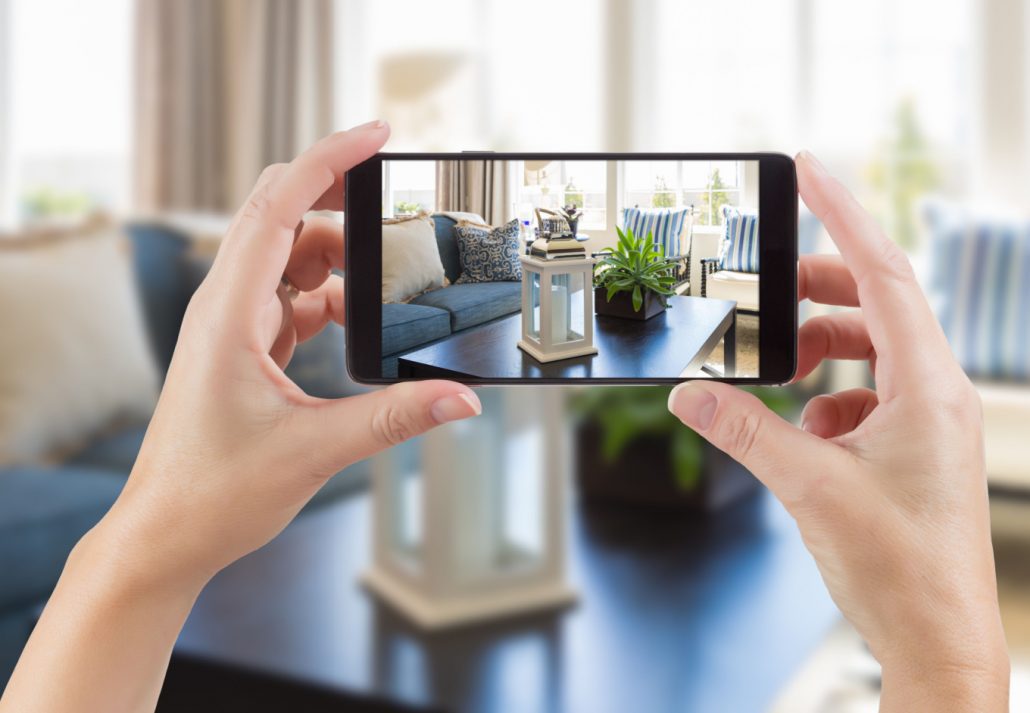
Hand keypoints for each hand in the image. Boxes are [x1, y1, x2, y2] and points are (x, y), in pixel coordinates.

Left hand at [102, 123, 480, 586]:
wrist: (166, 534)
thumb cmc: (213, 493)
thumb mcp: (314, 450)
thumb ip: (394, 417)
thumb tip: (462, 399)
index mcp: (229, 312)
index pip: (278, 207)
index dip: (328, 160)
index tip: (376, 135)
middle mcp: (225, 306)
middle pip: (283, 217)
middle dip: (340, 200)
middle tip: (396, 202)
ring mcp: (232, 325)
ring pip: (289, 258)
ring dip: (338, 261)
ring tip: (386, 284)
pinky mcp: (243, 347)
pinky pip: (290, 297)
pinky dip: (327, 298)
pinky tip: (356, 324)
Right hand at [668, 152, 1008, 709]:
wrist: (937, 638)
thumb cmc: (900, 568)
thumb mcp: (807, 486)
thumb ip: (743, 431)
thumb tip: (688, 396)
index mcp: (928, 386)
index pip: (884, 273)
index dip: (844, 215)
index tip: (810, 172)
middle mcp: (937, 394)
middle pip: (876, 305)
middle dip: (818, 293)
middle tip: (767, 293)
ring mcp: (930, 422)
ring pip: (872, 351)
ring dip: (821, 350)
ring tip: (779, 371)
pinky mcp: (915, 448)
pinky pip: (869, 394)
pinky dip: (830, 395)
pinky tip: (806, 427)